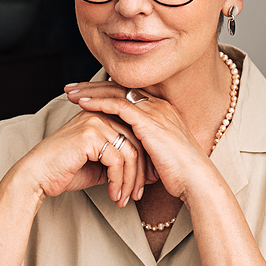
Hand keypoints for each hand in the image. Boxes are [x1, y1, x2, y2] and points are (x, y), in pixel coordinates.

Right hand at [12, 98, 147, 206]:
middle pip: (136, 143)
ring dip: (129, 181)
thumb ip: (119, 162)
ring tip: (124, 199)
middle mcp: (101, 114)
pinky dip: (118, 181)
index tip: (147, 183)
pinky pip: (117, 160)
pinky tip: (113, 194)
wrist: (37, 176)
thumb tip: (145, 173)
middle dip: (139, 174)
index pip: (135, 136)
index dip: (144, 161)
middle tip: (138, 195)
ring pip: (129, 153)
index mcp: (103, 117)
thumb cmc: (65, 171)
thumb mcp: (99, 166)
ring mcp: (95, 122)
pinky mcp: (90, 135)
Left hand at [66, 84, 220, 203]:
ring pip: (116, 92)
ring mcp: (154, 110)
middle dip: (93, 87)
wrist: (194, 179)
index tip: (85, 94)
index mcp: (162, 111)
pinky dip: (98, 102)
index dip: (105, 92)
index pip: (128, 94)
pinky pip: (118, 105)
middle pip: (120, 87)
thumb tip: (129, 153)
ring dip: (90, 92)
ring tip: (70, 93)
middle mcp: (158, 105)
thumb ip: (144, 146)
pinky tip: (82, 103)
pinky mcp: (148, 120)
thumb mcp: (158, 155)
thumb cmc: (179, 174)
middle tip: (71, 88)